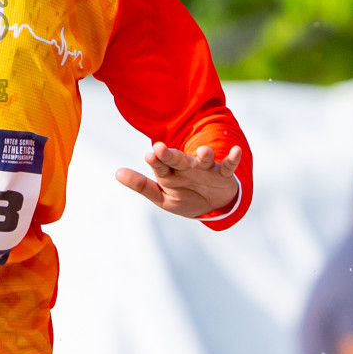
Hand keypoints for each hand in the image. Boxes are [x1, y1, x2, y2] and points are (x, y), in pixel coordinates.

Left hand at [115, 142, 241, 218]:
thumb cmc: (183, 197)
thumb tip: (117, 173)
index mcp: (170, 172)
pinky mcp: (223, 175)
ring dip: (204, 155)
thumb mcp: (161, 197)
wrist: (212, 205)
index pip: (160, 165)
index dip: (155, 161)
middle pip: (178, 159)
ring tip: (204, 152)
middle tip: (159, 148)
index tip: (149, 155)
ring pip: (203, 160)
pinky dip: (232, 159)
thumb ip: (141, 185)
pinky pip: (228, 166)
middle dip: (170, 155)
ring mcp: (205, 170)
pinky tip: (235, 151)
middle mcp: (186, 167)